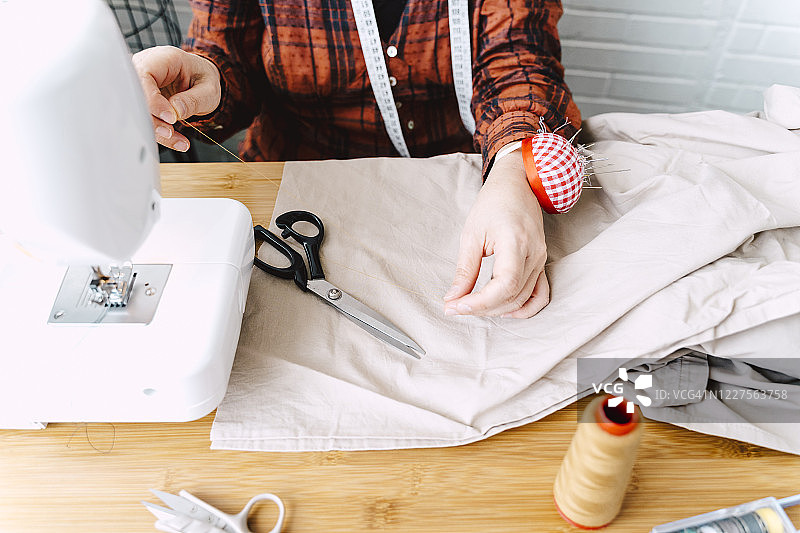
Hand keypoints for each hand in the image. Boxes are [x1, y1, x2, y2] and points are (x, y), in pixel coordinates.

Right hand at [132, 45, 220, 151]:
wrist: (200, 81)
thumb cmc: (203, 79)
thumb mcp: (208, 89)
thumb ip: (193, 99)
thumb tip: (175, 111)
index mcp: (164, 59)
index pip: (145, 75)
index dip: (152, 99)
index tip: (170, 117)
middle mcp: (146, 68)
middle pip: (135, 94)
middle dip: (151, 118)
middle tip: (170, 133)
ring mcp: (140, 85)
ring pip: (137, 110)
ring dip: (155, 130)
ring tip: (179, 141)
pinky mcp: (140, 101)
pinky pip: (144, 119)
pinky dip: (159, 133)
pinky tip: (176, 141)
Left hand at [443, 150, 549, 317]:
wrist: (517, 186)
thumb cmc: (494, 203)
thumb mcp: (471, 234)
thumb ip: (464, 270)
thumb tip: (453, 298)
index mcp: (515, 242)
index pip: (504, 285)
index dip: (479, 302)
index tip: (456, 306)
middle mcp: (533, 254)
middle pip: (512, 296)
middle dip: (482, 308)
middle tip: (456, 306)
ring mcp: (540, 259)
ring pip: (522, 299)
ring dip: (496, 309)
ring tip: (472, 306)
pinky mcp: (541, 263)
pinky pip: (540, 294)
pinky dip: (523, 308)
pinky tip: (503, 310)